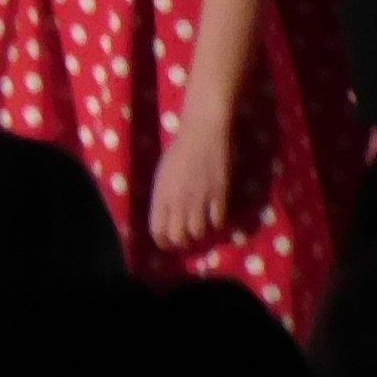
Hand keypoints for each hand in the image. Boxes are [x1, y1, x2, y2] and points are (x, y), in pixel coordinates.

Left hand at [146, 106, 231, 251]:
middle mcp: (178, 200)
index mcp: (161, 195)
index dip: (162, 242)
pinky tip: (215, 216)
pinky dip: (216, 224)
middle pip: (178, 237)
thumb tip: (166, 219)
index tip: (167, 244)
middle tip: (186, 241)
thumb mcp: (162, 175)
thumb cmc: (179, 150)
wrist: (203, 132)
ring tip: (201, 228)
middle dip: (181, 243)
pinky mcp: (220, 195)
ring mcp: (199, 199)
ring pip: (198, 233)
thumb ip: (163, 198)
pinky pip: (218, 222)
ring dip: (200, 234)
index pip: (157, 230)